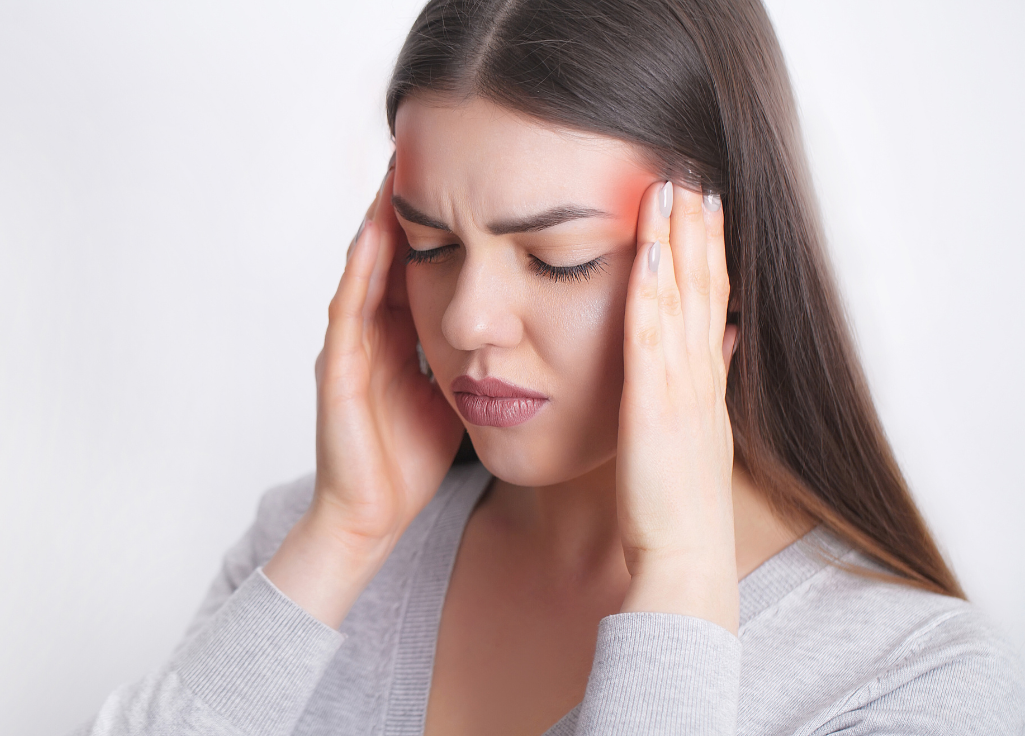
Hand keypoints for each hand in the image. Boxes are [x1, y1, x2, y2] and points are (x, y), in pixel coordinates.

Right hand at [264, 164, 463, 627]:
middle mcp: (372, 331)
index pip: (422, 260)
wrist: (371, 517)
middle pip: (391, 251)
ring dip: (379, 218)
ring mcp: (349, 346)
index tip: (468, 173)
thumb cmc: (413, 459)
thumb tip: (523, 320)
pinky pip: (349, 307)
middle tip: (427, 145)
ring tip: (399, 168)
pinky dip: (362, 269)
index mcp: (402, 335)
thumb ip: (475, 349)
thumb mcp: (456, 390)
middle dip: (409, 202)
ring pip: (365, 267)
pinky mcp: (336, 369)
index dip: (441, 218)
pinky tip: (376, 234)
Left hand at [615, 181, 740, 633]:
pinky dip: (654, 288)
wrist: (685, 555)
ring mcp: (682, 385)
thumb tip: (726, 339)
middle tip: (693, 170)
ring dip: (680, 240)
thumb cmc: (680, 502)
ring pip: (685, 297)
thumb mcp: (701, 433)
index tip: (703, 201)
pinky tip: (650, 249)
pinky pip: (652, 334)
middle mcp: (700, 372)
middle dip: (699, 226)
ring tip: (675, 186)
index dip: (709, 247)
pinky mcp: (656, 403)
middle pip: (705, 284)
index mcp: (705, 378)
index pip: (712, 298)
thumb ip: (710, 382)